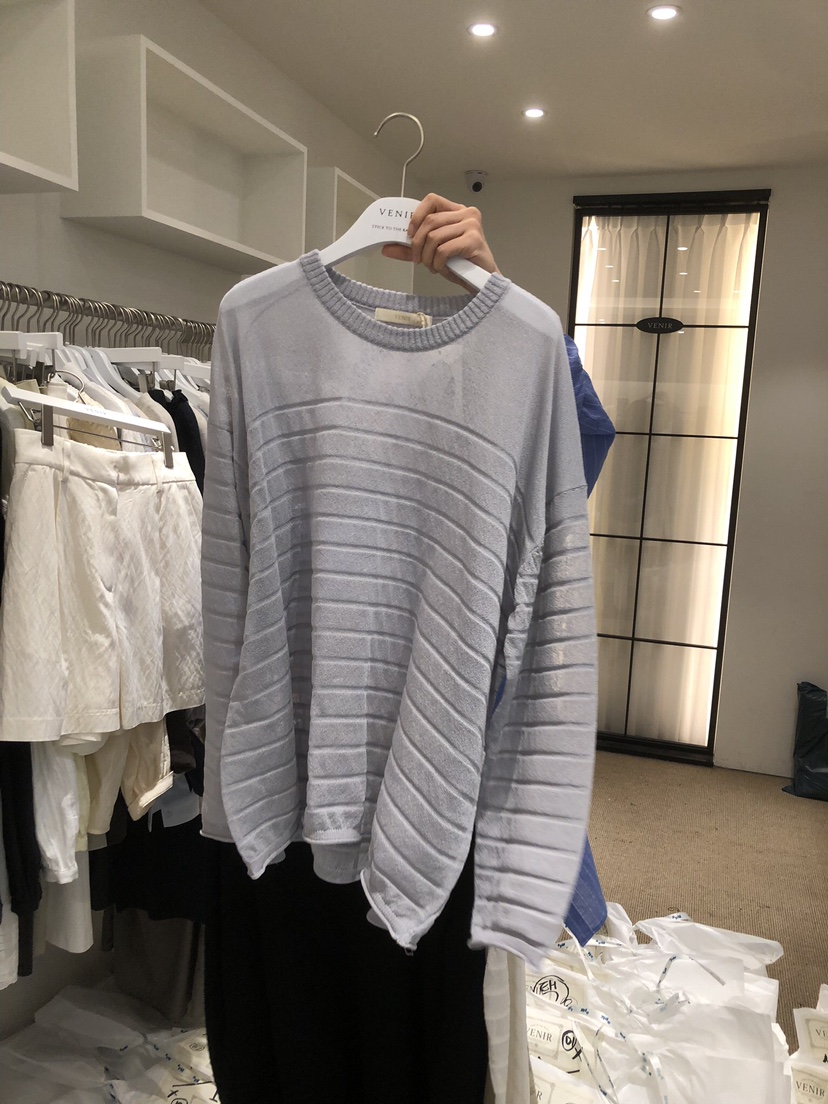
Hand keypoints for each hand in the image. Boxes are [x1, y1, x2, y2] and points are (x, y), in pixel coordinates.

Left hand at [381, 193, 499, 288]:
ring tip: (432, 266)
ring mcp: (471, 225)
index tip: (409, 234)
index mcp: (456, 211)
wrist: (483, 282)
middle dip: (418, 243)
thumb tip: (387, 247)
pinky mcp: (474, 240)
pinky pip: (444, 249)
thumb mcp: (432, 253)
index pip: (431, 200)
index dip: (416, 215)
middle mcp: (466, 214)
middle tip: (418, 259)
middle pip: (430, 221)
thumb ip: (412, 248)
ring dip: (427, 256)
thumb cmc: (462, 265)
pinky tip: (441, 269)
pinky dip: (437, 262)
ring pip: (434, 236)